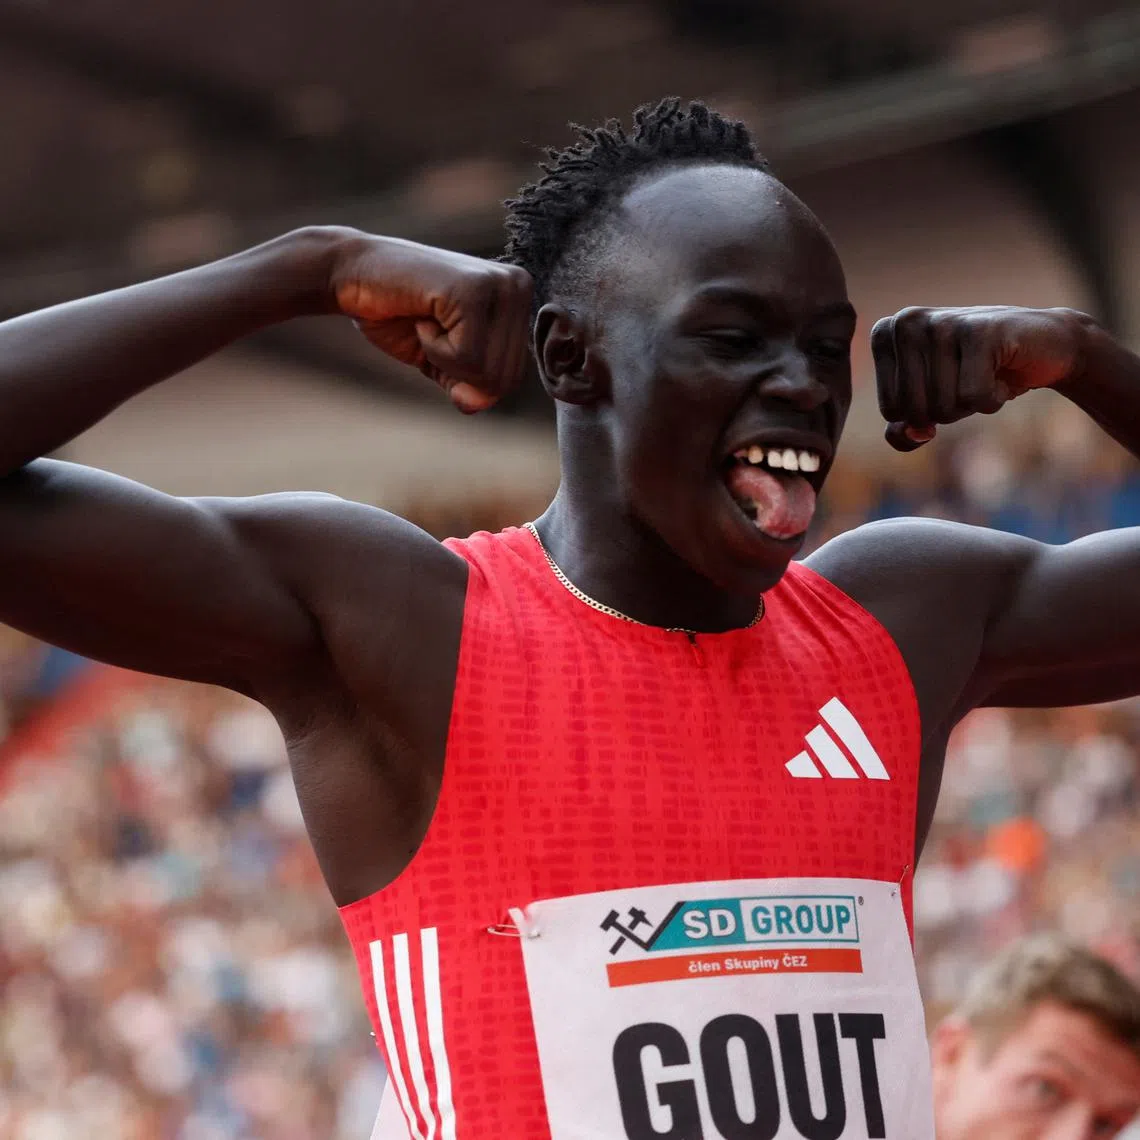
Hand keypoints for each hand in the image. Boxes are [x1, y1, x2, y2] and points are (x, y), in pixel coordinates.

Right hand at [330, 233, 532, 412]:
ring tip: (428, 320)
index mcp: (519, 302)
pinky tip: (423, 314)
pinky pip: (466, 358)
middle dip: (457, 371)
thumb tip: (478, 405)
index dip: (469, 378)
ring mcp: (500, 285)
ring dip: (444, 358)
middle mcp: (519, 287)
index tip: (442, 338)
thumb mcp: (444, 363)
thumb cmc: (399, 314)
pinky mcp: (474, 290)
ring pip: (486, 372)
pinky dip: (434, 348)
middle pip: (504, 379)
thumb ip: (470, 388)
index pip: (513, 377)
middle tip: (431, 329)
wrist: (353, 276)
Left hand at [871, 305, 1094, 450]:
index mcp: (886, 333)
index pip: (891, 411)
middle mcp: (906, 321)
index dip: (925, 412)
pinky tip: (1002, 371)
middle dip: (948, 410)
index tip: (947, 382)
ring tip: (986, 371)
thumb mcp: (931, 405)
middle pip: (915, 411)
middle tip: (969, 379)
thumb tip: (914, 434)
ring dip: (972, 403)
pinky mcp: (980, 331)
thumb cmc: (978, 374)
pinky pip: (973, 397)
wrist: (1046, 346)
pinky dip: (993, 398)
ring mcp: (942, 323)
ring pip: (944, 406)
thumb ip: (904, 430)